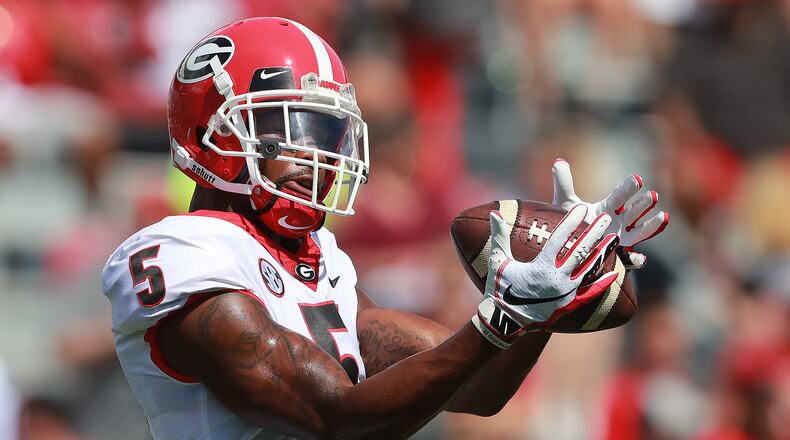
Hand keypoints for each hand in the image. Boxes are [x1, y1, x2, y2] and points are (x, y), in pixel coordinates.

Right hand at [471, 205, 619, 348]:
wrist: (504, 321)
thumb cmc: (499, 287)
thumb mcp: (497, 261)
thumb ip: (499, 236)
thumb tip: (495, 213)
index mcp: (540, 267)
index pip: (560, 239)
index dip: (571, 222)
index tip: (582, 208)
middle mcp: (556, 279)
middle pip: (580, 251)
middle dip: (594, 233)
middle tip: (606, 218)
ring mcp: (565, 292)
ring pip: (589, 269)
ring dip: (602, 253)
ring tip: (614, 238)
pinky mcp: (569, 304)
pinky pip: (590, 293)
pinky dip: (602, 283)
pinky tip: (614, 273)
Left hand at [551, 159, 668, 268]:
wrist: (565, 247)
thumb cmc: (570, 222)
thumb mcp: (565, 203)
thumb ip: (564, 184)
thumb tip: (558, 162)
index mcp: (608, 208)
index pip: (619, 196)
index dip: (627, 188)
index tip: (636, 179)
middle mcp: (619, 222)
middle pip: (633, 212)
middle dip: (642, 205)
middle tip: (652, 196)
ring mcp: (621, 240)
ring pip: (639, 233)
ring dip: (651, 226)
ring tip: (663, 217)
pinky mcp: (618, 258)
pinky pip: (630, 260)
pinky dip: (636, 259)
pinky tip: (640, 258)